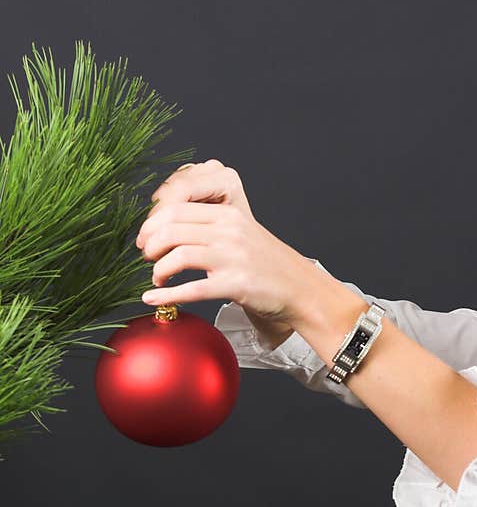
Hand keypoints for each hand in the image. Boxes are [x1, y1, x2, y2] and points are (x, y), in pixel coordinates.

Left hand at [136, 159, 306, 328]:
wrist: (300, 289)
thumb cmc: (267, 264)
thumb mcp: (241, 232)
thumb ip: (210, 225)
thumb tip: (164, 226)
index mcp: (229, 214)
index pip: (175, 207)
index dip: (151, 224)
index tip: (145, 239)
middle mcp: (230, 231)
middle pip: (171, 228)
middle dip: (150, 245)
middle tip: (148, 257)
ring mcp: (233, 257)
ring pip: (177, 255)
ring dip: (158, 270)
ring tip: (157, 278)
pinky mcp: (236, 284)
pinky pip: (192, 289)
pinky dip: (166, 295)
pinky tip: (153, 299)